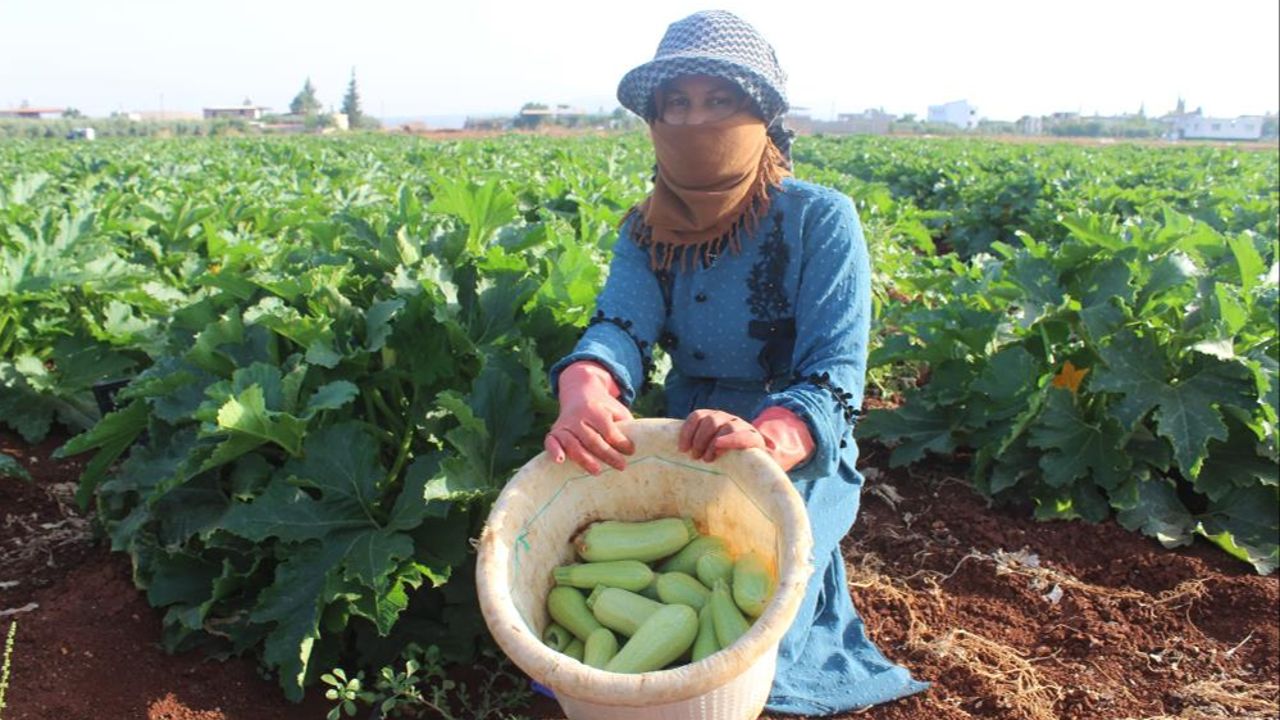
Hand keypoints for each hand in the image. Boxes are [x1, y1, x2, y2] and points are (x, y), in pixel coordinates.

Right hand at [544, 362, 634, 474]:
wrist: (579, 390)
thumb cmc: (604, 407)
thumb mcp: (617, 410)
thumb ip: (624, 425)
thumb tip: (633, 448)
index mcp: (595, 410)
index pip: (608, 429)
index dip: (620, 442)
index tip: (631, 451)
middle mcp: (578, 417)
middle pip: (592, 439)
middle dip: (607, 454)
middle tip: (621, 466)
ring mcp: (565, 424)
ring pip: (573, 443)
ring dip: (584, 459)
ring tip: (597, 471)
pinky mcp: (555, 431)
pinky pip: (551, 441)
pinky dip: (554, 450)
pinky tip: (560, 461)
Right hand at [678, 407, 814, 470]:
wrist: (740, 445)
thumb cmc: (746, 463)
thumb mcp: (755, 470)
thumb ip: (759, 476)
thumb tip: (762, 492)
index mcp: (753, 437)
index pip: (745, 436)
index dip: (732, 440)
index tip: (717, 447)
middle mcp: (738, 423)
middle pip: (723, 425)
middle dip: (711, 442)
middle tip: (704, 460)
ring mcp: (721, 417)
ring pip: (709, 420)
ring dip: (698, 438)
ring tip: (693, 455)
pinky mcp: (707, 415)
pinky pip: (695, 417)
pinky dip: (687, 431)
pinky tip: (682, 446)